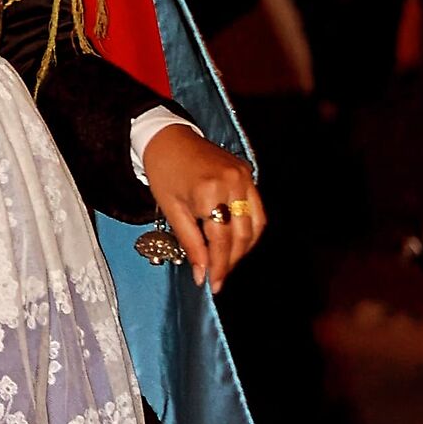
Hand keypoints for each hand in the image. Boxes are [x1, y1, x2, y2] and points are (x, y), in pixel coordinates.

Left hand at [142, 124, 264, 291]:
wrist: (168, 138)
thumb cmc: (164, 173)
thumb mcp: (172, 211)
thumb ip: (190, 243)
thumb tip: (201, 274)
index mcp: (208, 193)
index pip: (221, 240)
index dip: (218, 266)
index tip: (213, 285)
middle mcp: (232, 184)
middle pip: (241, 235)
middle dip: (231, 261)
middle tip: (219, 278)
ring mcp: (244, 177)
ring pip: (256, 224)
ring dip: (244, 248)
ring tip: (227, 263)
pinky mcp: (248, 173)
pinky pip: (258, 208)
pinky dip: (251, 229)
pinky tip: (237, 242)